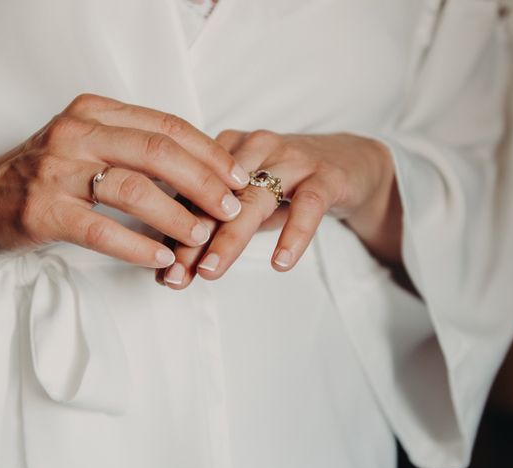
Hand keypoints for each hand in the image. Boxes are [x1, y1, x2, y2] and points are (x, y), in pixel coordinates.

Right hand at [0, 94, 249, 263]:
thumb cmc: (47, 174)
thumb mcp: (89, 144)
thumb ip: (135, 147)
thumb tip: (203, 170)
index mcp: (96, 112)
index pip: (167, 127)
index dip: (209, 153)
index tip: (237, 177)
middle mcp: (77, 133)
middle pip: (158, 152)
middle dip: (203, 182)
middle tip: (229, 208)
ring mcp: (57, 170)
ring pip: (133, 188)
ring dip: (176, 215)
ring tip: (201, 235)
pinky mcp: (42, 210)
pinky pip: (101, 229)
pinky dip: (137, 245)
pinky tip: (161, 258)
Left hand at [159, 130, 401, 287]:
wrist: (351, 165)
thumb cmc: (289, 186)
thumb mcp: (250, 201)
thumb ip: (216, 225)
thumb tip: (175, 267)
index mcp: (230, 148)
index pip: (194, 192)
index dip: (174, 231)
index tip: (162, 271)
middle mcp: (256, 147)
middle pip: (217, 195)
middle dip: (193, 239)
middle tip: (176, 275)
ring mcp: (292, 159)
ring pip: (256, 197)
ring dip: (230, 237)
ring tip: (211, 270)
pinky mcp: (327, 175)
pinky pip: (308, 205)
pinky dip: (293, 234)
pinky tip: (280, 262)